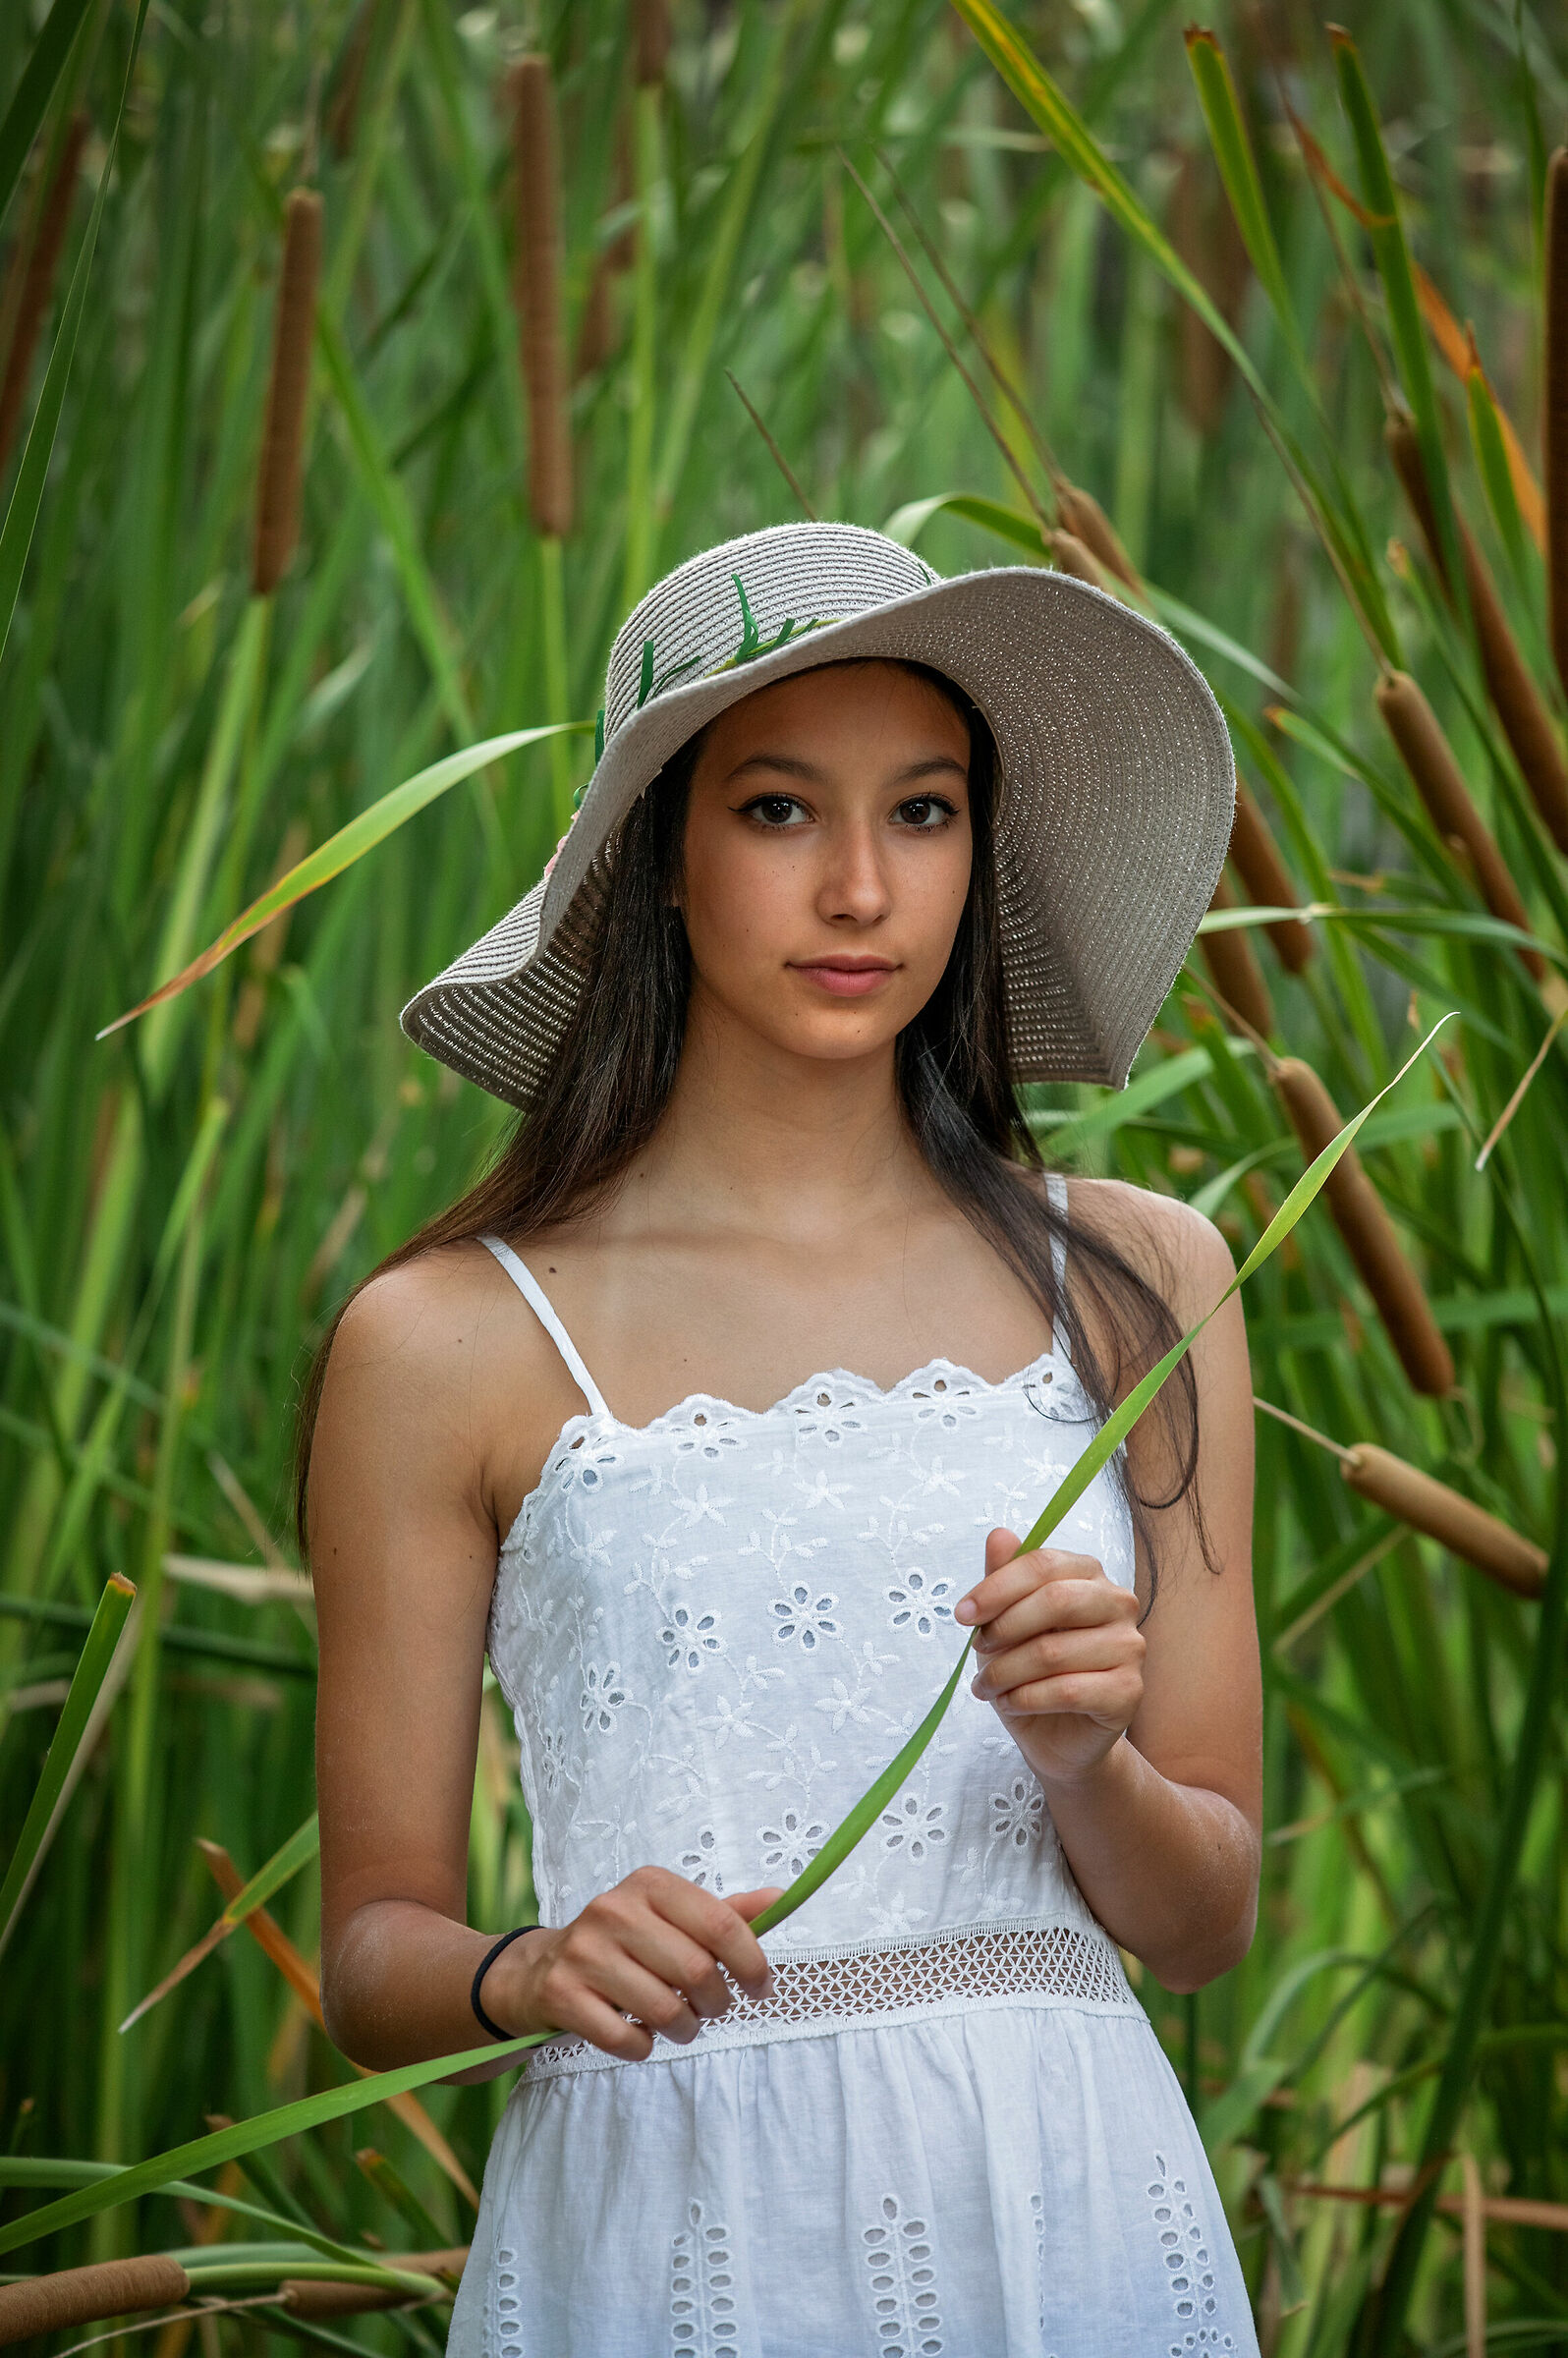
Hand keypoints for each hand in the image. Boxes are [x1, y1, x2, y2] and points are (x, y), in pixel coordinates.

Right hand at [489, 1867, 784, 2060]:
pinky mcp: (562, 1994)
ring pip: (664, 2009)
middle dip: (717, 2003)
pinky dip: (643, 2047)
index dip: (753, 1963)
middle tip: (712, 2009)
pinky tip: (639, 2035)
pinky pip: (625, 2039)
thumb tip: (782, 1899)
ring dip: (684, 2029)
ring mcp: (584, 1952)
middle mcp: (614, 1909)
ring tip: (680, 2023)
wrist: (541, 1969)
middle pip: (696, 1971)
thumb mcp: (672, 1918)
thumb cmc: (626, 1944)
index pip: (721, 1924)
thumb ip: (726, 1914)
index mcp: (650, 1884)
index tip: (761, 1987)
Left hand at [956, 1526, 1144, 1784]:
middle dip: (1004, 1627)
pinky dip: (1025, 1699)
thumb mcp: (1004, 1622)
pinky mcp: (1129, 1692)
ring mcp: (1130, 1647)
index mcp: (1090, 1574)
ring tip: (985, 1686)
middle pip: (1057, 1600)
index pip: (1043, 1564)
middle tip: (978, 1650)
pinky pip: (1068, 1691)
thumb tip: (999, 1534)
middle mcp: (1119, 1603)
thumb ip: (1003, 1579)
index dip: (997, 1587)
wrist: (1055, 1736)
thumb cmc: (1029, 1670)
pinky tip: (1010, 1703)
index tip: (962, 1614)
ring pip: (1054, 1652)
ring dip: (1006, 1672)